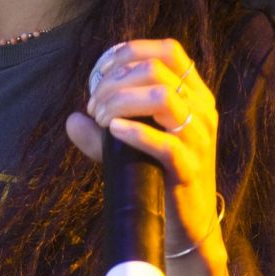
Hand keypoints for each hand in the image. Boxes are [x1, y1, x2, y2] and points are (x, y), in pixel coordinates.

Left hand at [65, 37, 222, 255]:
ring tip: (102, 120)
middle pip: (156, 70)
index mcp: (194, 95)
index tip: (99, 74)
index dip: (128, 53)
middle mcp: (202, 110)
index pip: (168, 50)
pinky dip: (134, 131)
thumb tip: (72, 120)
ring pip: (162, 96)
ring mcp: (199, 138)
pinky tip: (113, 131)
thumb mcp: (129, 148)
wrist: (186, 225)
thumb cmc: (158, 177)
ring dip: (120, 102)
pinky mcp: (190, 168)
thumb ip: (101, 133)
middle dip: (114, 83)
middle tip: (95, 109)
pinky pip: (165, 142)